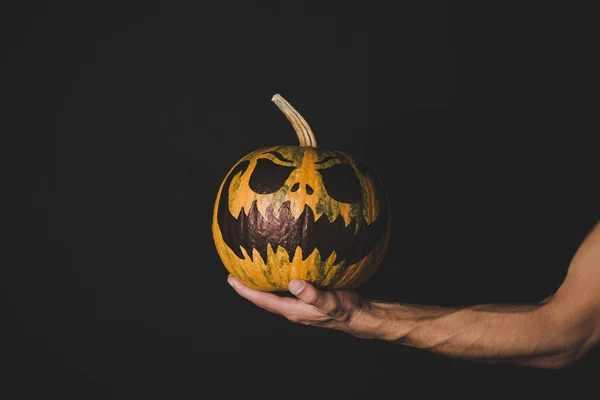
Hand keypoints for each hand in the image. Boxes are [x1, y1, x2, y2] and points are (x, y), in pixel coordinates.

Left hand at [227, 274, 377, 338]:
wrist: (359, 316)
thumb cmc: (346, 309)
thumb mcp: (331, 301)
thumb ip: (313, 294)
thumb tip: (294, 283)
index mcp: (293, 310)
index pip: (263, 300)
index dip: (246, 290)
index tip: (231, 279)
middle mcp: (292, 309)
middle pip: (263, 298)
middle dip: (248, 287)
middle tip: (232, 272)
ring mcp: (298, 305)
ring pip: (273, 294)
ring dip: (260, 284)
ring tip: (249, 269)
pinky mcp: (305, 299)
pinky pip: (284, 289)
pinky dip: (276, 279)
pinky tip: (277, 267)